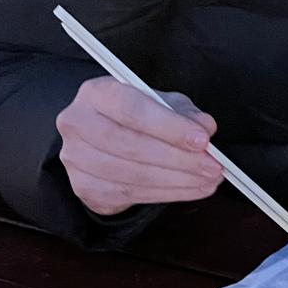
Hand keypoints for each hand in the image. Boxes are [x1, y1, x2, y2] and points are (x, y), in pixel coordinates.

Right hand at [57, 78, 222, 215]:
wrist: (102, 139)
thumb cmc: (136, 116)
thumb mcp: (163, 104)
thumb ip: (184, 113)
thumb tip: (205, 127)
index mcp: (96, 93)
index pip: (132, 109)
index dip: (169, 127)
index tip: (202, 140)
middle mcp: (77, 123)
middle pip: (130, 145)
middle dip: (178, 159)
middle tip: (212, 166)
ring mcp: (75, 158)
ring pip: (130, 174)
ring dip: (177, 180)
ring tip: (208, 180)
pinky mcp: (84, 187)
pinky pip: (129, 195)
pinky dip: (166, 194)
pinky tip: (190, 189)